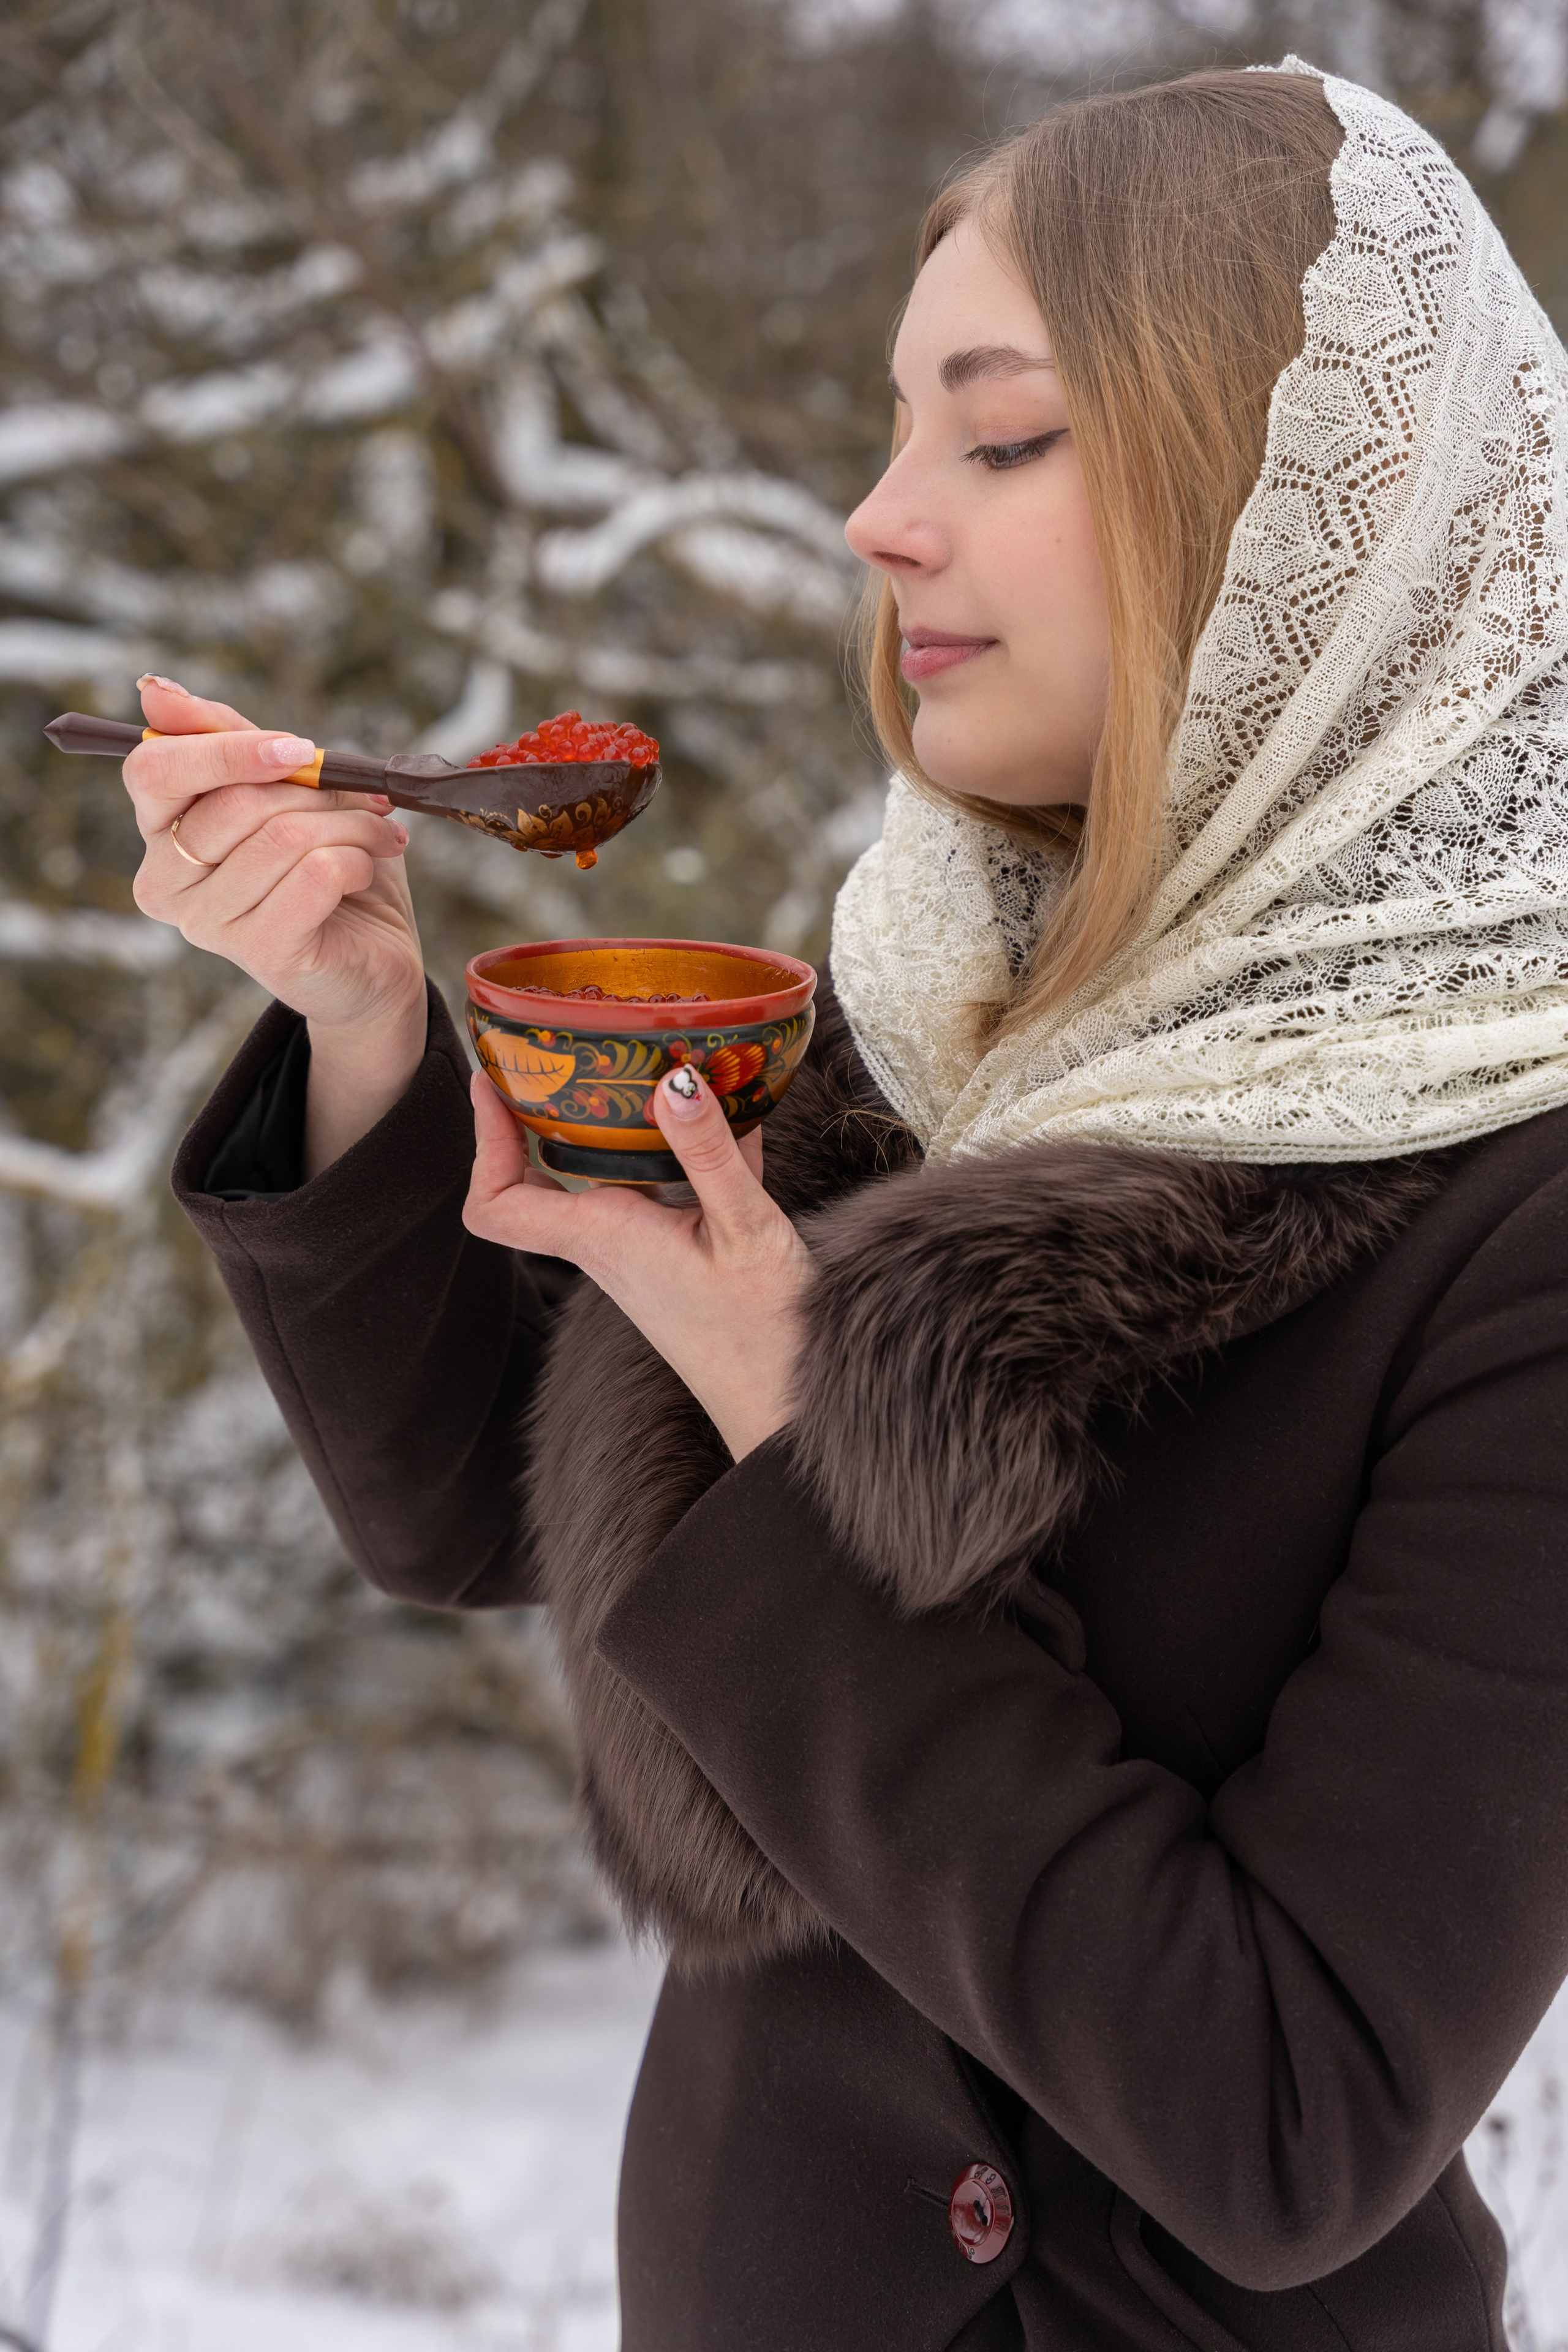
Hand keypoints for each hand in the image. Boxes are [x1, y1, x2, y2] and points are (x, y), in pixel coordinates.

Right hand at [123, 675, 427, 1175]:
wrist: (373, 960)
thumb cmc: (325, 868)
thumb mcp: (282, 791)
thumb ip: (226, 739)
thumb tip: (155, 694)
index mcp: (160, 836)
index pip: (155, 770)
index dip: (228, 748)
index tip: (297, 749)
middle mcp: (169, 885)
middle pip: (234, 801)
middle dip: (318, 790)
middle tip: (365, 799)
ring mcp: (210, 925)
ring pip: (283, 836)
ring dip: (350, 824)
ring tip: (378, 835)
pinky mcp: (264, 952)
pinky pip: (316, 874)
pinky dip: (358, 859)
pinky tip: (368, 870)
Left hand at [462, 1063, 811, 1460]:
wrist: (787, 1402)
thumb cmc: (764, 1331)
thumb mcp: (745, 1230)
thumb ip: (710, 1155)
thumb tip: (674, 1082)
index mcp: (603, 1239)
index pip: (497, 1202)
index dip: (483, 1141)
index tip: (495, 1082)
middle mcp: (607, 1244)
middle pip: (532, 1182)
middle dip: (532, 1117)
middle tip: (553, 1059)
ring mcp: (637, 1252)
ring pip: (593, 1181)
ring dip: (601, 1127)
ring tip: (624, 1065)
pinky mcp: (673, 1255)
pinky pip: (656, 1189)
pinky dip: (674, 1148)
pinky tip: (724, 1114)